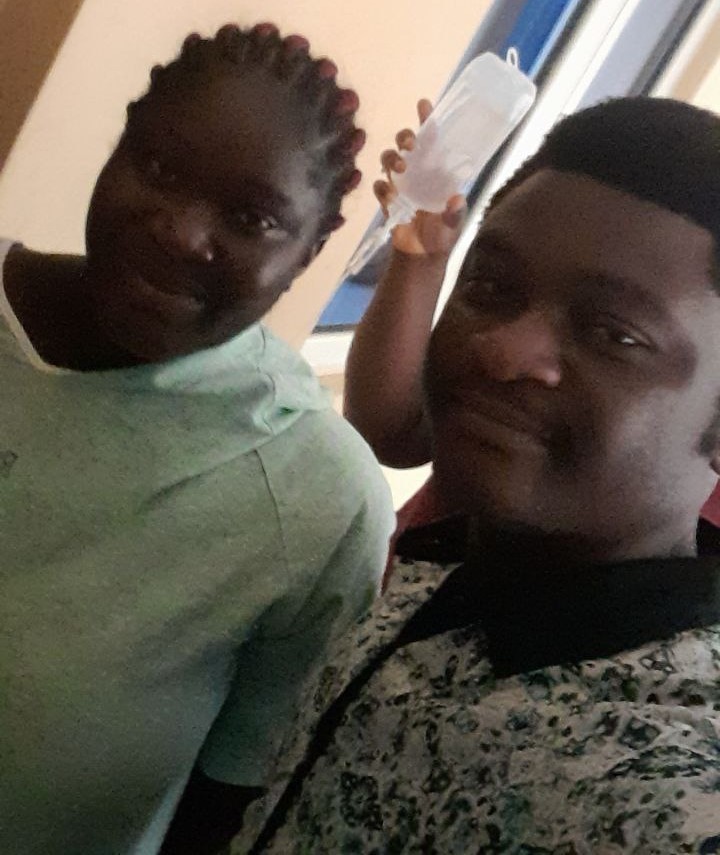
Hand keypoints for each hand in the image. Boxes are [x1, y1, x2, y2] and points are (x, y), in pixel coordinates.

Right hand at [375, 99, 466, 256]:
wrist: (422, 257)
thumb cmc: (443, 236)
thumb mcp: (454, 225)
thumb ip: (455, 213)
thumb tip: (457, 199)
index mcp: (437, 170)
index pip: (433, 139)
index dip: (428, 120)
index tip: (424, 104)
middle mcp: (418, 171)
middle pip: (406, 142)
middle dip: (405, 137)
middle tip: (411, 146)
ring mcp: (401, 184)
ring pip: (389, 158)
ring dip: (392, 158)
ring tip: (400, 169)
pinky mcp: (388, 200)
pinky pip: (379, 186)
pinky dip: (383, 189)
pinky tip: (390, 197)